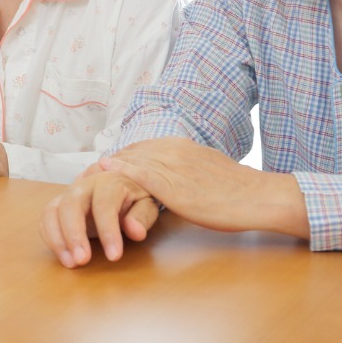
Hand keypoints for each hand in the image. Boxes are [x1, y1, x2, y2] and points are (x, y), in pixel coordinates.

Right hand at [41, 165, 160, 267]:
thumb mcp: (147, 205)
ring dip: (58, 239)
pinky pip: (46, 220)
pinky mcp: (57, 205)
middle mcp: (83, 184)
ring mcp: (67, 194)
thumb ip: (142, 217)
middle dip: (74, 234)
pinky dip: (51, 239)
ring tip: (71, 263)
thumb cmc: (135, 197)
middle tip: (82, 260)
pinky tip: (64, 257)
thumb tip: (136, 231)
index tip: (114, 256)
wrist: (121, 182)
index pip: (104, 204)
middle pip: (70, 204)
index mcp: (109, 182)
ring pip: (52, 211)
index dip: (108, 231)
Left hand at [100, 137, 309, 237]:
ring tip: (83, 178)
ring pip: (132, 163)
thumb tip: (172, 181)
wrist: (260, 196)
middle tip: (81, 176)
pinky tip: (107, 168)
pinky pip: (145, 174)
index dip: (118, 160)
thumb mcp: (205, 174)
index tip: (98, 169)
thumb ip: (184, 172)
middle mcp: (173, 150)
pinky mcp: (176, 184)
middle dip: (106, 166)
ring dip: (108, 172)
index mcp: (180, 146)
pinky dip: (124, 170)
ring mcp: (174, 166)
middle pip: (130, 154)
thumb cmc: (236, 193)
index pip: (140, 150)